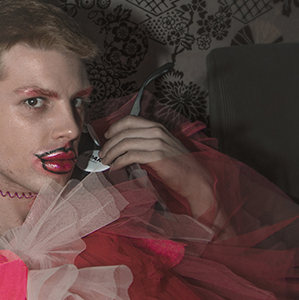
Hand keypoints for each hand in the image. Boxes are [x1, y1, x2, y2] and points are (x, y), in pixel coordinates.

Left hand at [98, 116, 212, 214]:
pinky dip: (119, 162)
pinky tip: (115, 168)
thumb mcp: (162, 147)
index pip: (130, 120)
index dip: (115, 127)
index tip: (107, 136)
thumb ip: (145, 143)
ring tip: (107, 162)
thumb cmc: (179, 166)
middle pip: (124, 132)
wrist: (195, 179)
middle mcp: (157, 132)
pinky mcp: (157, 156)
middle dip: (109, 144)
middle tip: (103, 154)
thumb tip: (124, 146)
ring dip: (111, 153)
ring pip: (125, 143)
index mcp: (157, 127)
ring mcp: (158, 143)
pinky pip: (130, 156)